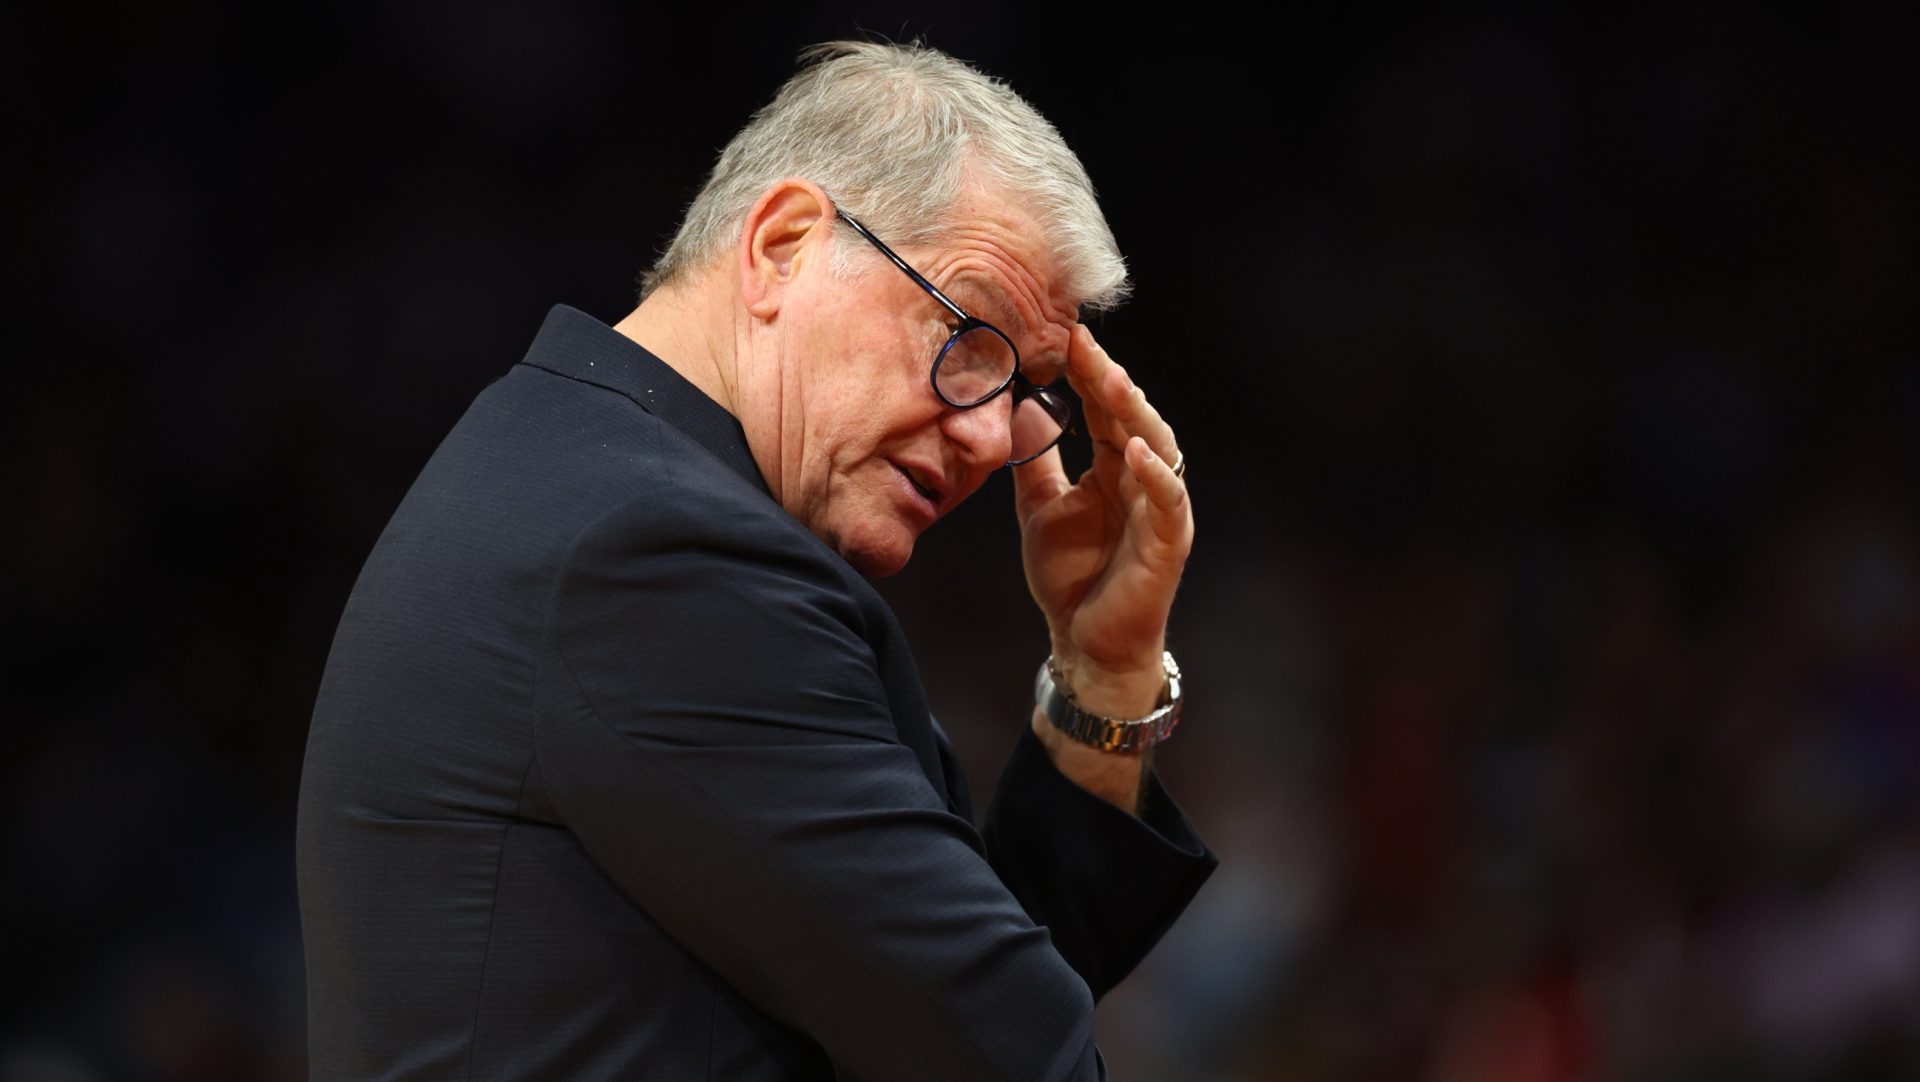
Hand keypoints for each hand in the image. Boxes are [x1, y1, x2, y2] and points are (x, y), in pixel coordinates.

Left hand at [1012, 325, 1192, 716]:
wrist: (1083, 640)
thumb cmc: (1070, 575)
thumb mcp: (1038, 507)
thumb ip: (1033, 460)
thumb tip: (1022, 406)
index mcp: (1111, 467)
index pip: (1102, 408)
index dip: (1084, 372)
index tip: (1060, 333)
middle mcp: (1141, 478)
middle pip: (1130, 416)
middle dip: (1107, 377)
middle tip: (1080, 341)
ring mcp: (1159, 508)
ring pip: (1156, 447)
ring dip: (1135, 412)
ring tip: (1110, 380)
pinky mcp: (1168, 542)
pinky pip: (1168, 501)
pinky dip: (1155, 475)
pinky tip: (1134, 451)